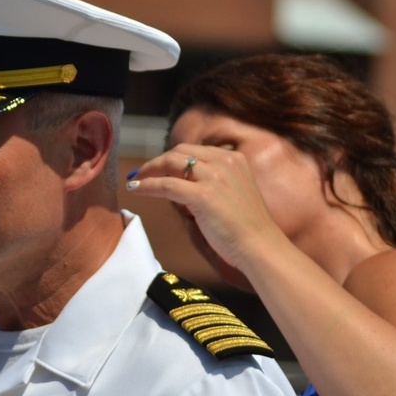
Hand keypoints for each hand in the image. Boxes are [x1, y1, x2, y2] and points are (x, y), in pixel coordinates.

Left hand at [125, 144, 283, 277]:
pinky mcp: (202, 195)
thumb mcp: (234, 193)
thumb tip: (183, 186)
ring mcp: (213, 177)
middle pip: (180, 151)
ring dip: (149, 170)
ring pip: (171, 163)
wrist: (260, 245)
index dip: (172, 157)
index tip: (158, 167)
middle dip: (158, 160)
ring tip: (135, 179)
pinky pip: (166, 184)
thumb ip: (214, 183)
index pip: (195, 150)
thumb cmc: (247, 228)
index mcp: (234, 159)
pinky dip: (147, 186)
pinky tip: (136, 189)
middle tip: (142, 172)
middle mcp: (224, 161)